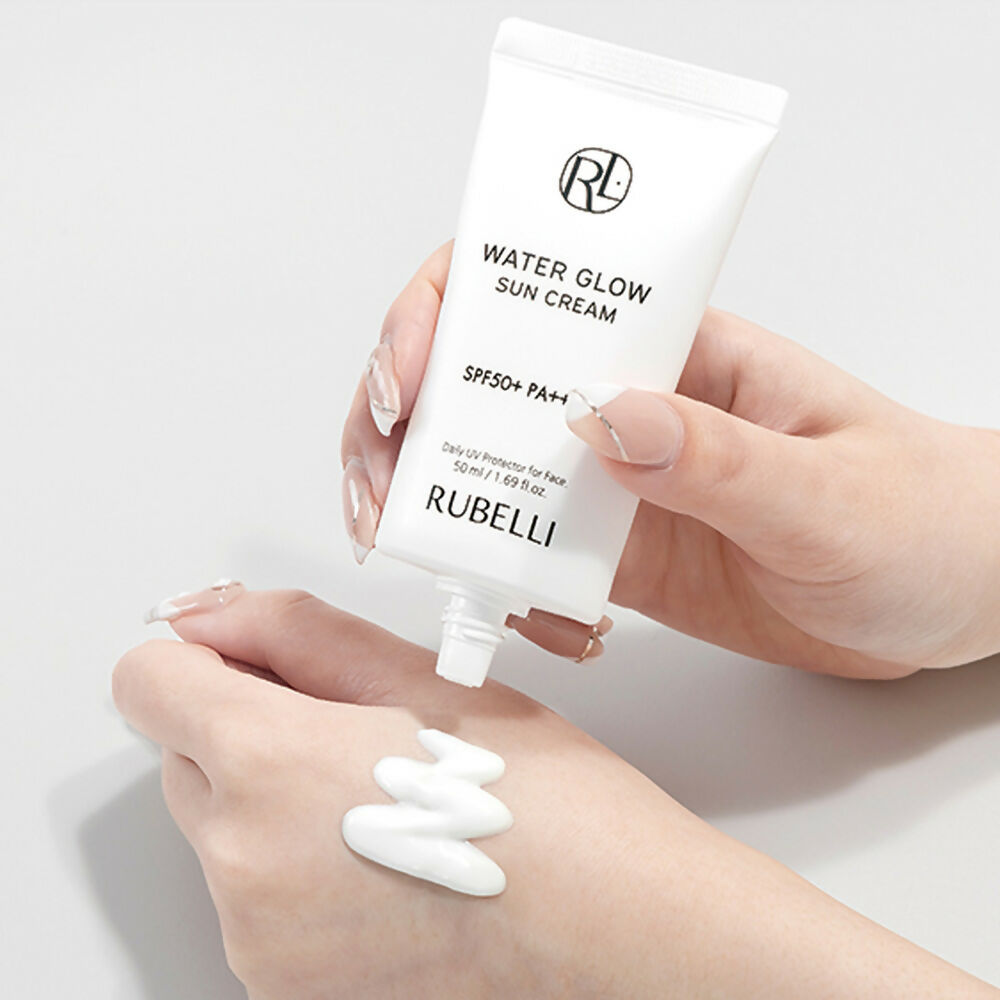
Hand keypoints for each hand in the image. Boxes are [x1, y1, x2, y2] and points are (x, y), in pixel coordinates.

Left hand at [114, 586, 997, 998]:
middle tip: (351, 729)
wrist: (608, 921)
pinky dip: (293, 862)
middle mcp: (241, 862)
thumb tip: (212, 616)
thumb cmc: (542, 799)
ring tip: (381, 799)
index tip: (252, 659)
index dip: (202, 654)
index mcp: (269, 764)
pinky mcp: (280, 981)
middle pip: (184, 755)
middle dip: (248, 726)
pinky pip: (252, 891)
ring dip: (274, 798)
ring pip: (220, 825)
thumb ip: (295, 630)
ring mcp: (256, 934)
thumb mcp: (421, 675)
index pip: (146, 680)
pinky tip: (381, 853)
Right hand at [341, 241, 999, 676]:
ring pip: (487, 473)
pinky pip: (529, 557)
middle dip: (403, 427)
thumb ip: (719, 461)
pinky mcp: (619, 555)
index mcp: (675, 351)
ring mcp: (616, 486)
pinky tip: (514, 611)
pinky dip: (496, 580)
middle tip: (375, 491)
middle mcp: (628, 407)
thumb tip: (601, 417)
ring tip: (410, 551)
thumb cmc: (924, 517)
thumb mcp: (830, 490)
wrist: (954, 598)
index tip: (403, 385)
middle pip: (477, 383)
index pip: (533, 293)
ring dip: (430, 505)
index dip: (443, 318)